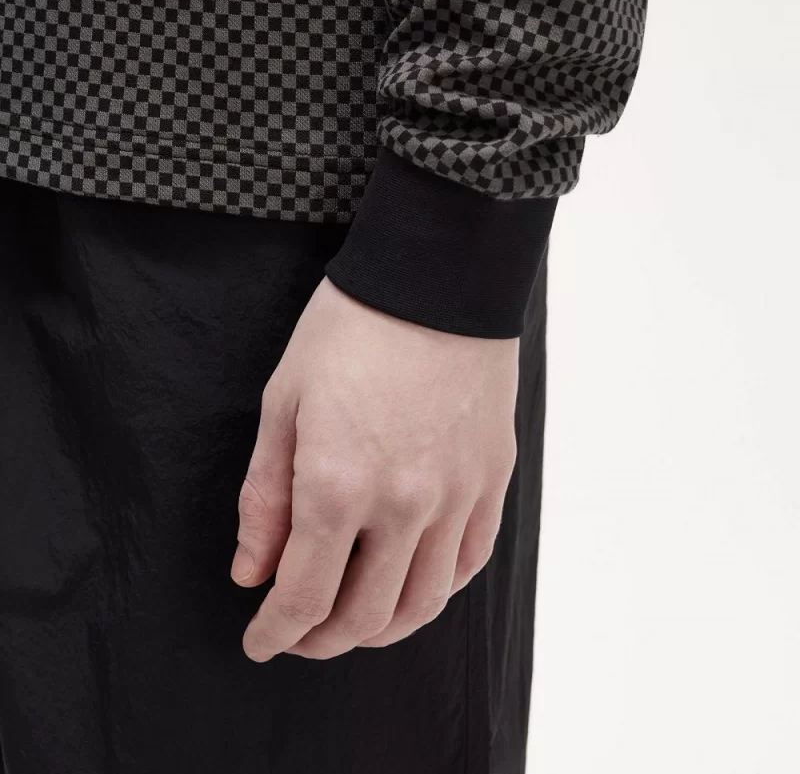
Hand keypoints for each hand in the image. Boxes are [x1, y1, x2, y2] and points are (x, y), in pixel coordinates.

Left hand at [232, 276, 518, 660]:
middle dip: (320, 640)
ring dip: (379, 630)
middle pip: (363, 616)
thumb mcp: (284, 401)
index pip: (304, 598)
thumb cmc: (350, 327)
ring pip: (422, 604)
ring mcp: (455, 496)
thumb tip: (252, 570)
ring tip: (352, 621)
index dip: (275, 633)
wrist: (435, 278)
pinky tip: (411, 583)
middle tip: (298, 633)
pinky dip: (435, 591)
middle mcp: (402, 505)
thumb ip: (265, 497)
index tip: (259, 640)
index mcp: (336, 485)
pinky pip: (467, 563)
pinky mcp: (491, 479)